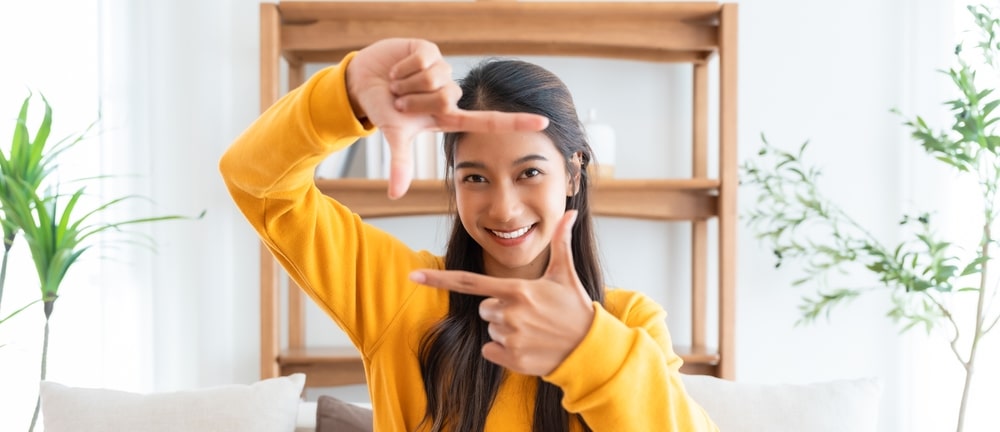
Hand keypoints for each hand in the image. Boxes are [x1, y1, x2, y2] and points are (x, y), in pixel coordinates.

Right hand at [346, 38, 549, 198]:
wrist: (364, 82)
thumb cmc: (384, 110)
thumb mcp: (395, 137)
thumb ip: (400, 165)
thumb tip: (394, 195)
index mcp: (450, 116)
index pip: (489, 121)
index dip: (516, 123)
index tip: (544, 123)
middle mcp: (451, 93)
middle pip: (445, 97)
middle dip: (415, 100)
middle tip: (400, 101)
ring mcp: (443, 70)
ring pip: (434, 78)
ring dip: (407, 83)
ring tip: (398, 84)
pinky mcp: (431, 50)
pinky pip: (423, 61)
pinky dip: (402, 68)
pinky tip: (397, 69)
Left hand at [410, 211, 594, 375]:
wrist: (589, 348)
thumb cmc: (575, 308)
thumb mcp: (566, 274)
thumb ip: (561, 242)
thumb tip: (570, 211)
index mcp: (517, 290)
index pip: (469, 282)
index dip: (439, 279)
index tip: (414, 276)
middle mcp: (509, 313)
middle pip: (483, 309)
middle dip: (499, 310)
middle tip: (529, 313)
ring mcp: (510, 337)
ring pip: (489, 329)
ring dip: (504, 330)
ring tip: (532, 330)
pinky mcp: (512, 359)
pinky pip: (490, 351)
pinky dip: (504, 351)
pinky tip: (527, 346)